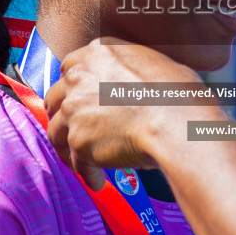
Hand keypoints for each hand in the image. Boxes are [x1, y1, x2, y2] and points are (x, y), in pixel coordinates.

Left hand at [44, 38, 223, 187]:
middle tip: (73, 129)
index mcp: (98, 52)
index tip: (79, 99)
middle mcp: (79, 77)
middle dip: (63, 115)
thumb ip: (128, 68)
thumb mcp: (155, 63)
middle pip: (56, 98)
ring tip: (80, 160)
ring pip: (55, 131)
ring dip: (66, 147)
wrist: (178, 124)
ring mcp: (75, 109)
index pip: (69, 66)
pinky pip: (76, 162)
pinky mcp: (78, 141)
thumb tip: (133, 80)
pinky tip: (98, 181)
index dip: (73, 86)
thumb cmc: (179, 95)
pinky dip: (87, 174)